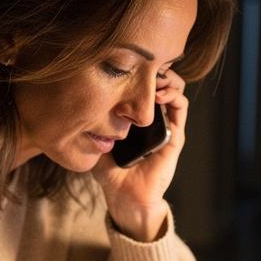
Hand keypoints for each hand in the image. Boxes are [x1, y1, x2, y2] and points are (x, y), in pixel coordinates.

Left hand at [93, 69, 188, 240]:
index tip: (127, 63)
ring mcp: (166, 126)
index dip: (139, 71)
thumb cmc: (110, 173)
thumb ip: (91, 123)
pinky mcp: (175, 136)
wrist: (125, 197)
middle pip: (161, 82)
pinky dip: (174, 95)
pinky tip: (159, 94)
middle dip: (154, 69)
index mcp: (136, 117)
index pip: (142, 86)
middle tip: (144, 66)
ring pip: (175, 90)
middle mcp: (153, 118)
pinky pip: (180, 108)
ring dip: (167, 78)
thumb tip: (79, 101)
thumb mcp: (95, 141)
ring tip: (154, 78)